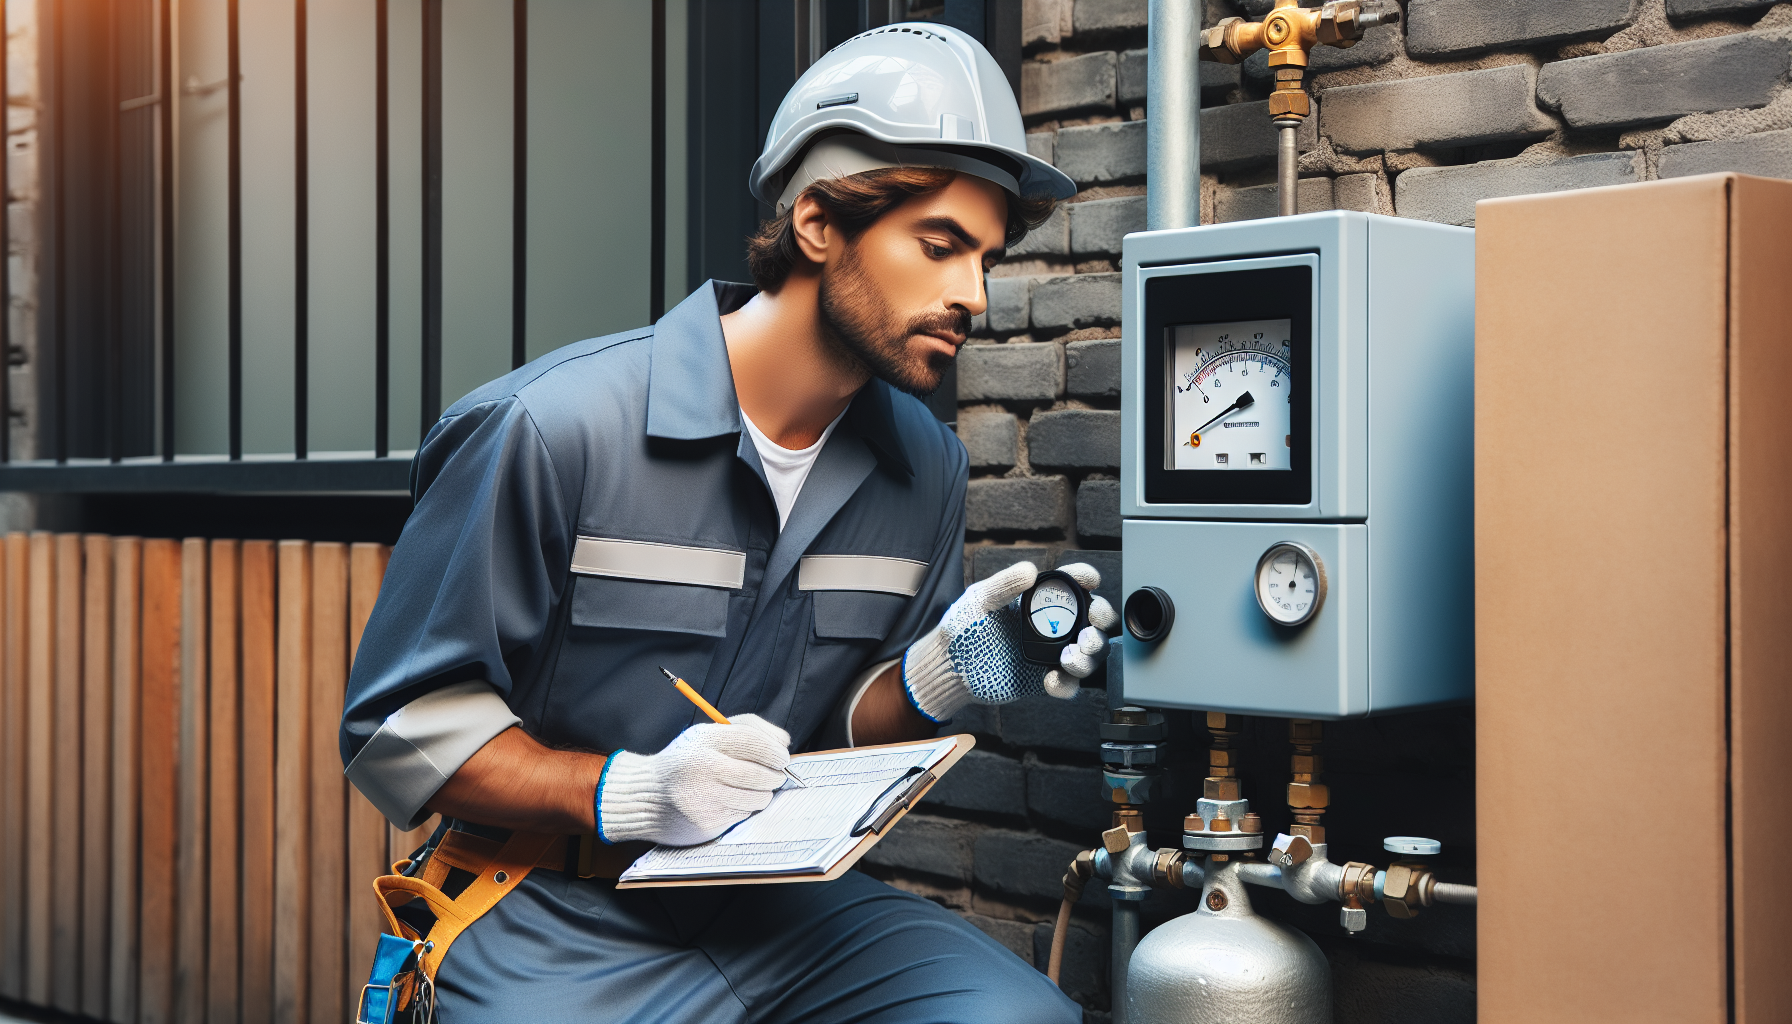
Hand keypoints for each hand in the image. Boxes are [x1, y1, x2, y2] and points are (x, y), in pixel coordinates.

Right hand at [595, 714, 791, 845]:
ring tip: (748, 788)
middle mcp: (701, 768)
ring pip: (757, 797)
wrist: (646, 796)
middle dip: (775, 775)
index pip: (752, 742)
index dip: (774, 750)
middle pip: (760, 773)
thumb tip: (784, 742)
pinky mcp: (705, 822)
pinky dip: (744, 808)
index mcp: (703, 740)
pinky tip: (727, 801)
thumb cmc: (685, 761)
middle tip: (774, 775)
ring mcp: (703, 798)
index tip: (782, 757)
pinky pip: (743, 814)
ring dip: (762, 793)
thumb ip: (748, 728)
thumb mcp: (708, 734)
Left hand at [901, 561, 1117, 721]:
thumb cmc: (962, 627)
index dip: (1086, 579)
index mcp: (1039, 600)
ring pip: (1089, 654)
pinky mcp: (1044, 680)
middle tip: (1090, 628)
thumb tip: (1031, 570)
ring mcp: (1051, 653)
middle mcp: (1052, 625)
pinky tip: (1050, 679)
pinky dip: (1066, 684)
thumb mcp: (980, 599)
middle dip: (1101, 621)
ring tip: (1070, 657)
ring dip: (1089, 656)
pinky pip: (1068, 685)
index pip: (1072, 585)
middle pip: (1094, 620)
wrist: (950, 667)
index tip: (1091, 580)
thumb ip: (1005, 584)